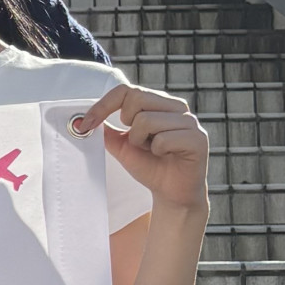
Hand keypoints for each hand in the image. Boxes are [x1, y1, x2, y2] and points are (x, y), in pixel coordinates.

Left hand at [72, 85, 210, 215]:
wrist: (172, 193)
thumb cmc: (151, 167)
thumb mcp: (122, 146)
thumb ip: (107, 130)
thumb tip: (86, 118)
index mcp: (159, 103)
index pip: (126, 91)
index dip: (103, 106)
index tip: (85, 124)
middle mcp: (177, 106)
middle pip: (136, 98)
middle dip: (127, 126)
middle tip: (137, 142)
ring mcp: (189, 121)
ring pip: (147, 120)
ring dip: (141, 142)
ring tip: (153, 151)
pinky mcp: (198, 139)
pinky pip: (163, 139)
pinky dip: (157, 152)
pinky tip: (166, 157)